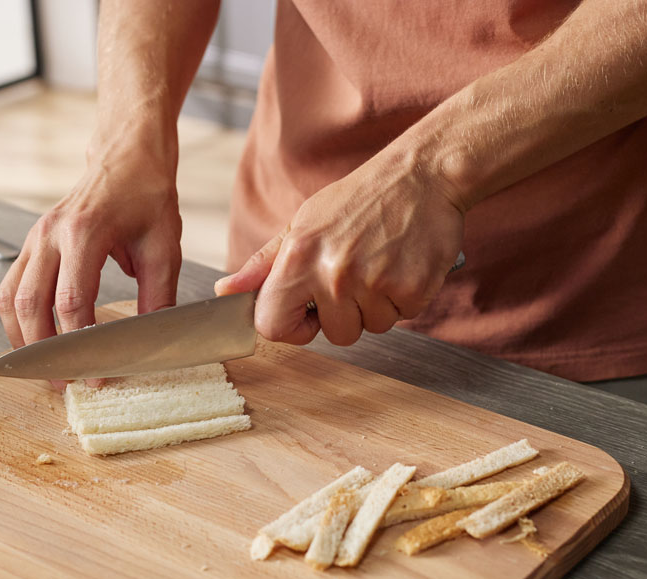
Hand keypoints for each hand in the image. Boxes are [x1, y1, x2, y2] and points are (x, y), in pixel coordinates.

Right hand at [0, 153, 181, 384]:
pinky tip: (34, 340)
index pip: (72, 300)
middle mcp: (50, 235)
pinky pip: (12, 287)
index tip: (97, 372)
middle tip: (66, 383)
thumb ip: (159, 295)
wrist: (127, 157)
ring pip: (11, 298)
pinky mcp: (32, 244)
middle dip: (45, 351)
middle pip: (30, 305)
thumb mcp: (165, 246)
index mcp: (84, 232)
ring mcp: (35, 238)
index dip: (82, 343)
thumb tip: (152, 340)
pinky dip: (17, 318)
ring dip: (23, 339)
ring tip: (47, 370)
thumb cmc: (146, 195)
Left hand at [215, 144, 463, 345]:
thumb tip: (224, 291)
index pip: (272, 326)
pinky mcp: (412, 288)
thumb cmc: (360, 200)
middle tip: (358, 272)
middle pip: (336, 335)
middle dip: (347, 313)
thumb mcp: (303, 224)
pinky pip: (402, 317)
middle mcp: (334, 272)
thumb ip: (264, 265)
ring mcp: (374, 282)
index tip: (309, 314)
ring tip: (382, 264)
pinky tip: (403, 265)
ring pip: (371, 327)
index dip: (291, 327)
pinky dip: (405, 297)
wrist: (422, 175)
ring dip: (378, 305)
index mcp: (299, 256)